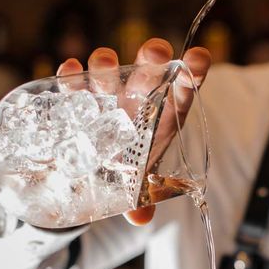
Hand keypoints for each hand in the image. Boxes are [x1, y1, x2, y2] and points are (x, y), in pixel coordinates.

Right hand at [57, 39, 211, 225]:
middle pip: (147, 75)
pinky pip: (74, 85)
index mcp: (158, 121)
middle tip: (155, 50)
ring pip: (109, 73)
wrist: (91, 173)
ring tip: (104, 62)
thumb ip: (140, 202)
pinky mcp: (78, 99)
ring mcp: (107, 97)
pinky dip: (71, 76)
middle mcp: (136, 103)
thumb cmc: (125, 174)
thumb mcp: (135, 189)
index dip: (191, 76)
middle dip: (152, 59)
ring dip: (106, 64)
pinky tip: (68, 70)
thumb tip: (140, 218)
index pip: (179, 95)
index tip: (200, 58)